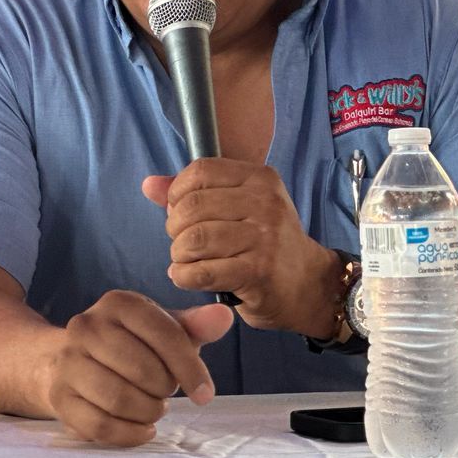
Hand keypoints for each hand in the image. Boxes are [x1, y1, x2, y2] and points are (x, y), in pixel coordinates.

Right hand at [46, 290, 231, 446]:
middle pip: (144, 371)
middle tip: (165, 393)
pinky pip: (100, 426)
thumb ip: (195, 326)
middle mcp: (86, 325)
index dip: (191, 369)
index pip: (165, 335)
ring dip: (148, 413)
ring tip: (154, 408)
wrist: (68, 359)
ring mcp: (68, 361)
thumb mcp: (162, 329)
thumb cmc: (129, 344)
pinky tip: (142, 428)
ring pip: (120, 400)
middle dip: (165, 391)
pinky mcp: (58, 396)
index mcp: (118, 303)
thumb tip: (225, 316)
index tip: (205, 394)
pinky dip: (129, 435)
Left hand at [144, 159, 340, 337]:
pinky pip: (201, 272)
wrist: (309, 285)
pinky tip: (188, 277)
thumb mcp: (238, 208)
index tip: (179, 212)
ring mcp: (264, 238)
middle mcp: (265, 203)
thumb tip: (149, 184)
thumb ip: (192, 194)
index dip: (177, 193)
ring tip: (185, 261)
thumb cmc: (265, 244)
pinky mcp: (258, 272)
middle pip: (192, 206)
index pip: (201, 171)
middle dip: (175, 228)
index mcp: (259, 178)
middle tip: (182, 243)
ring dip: (179, 255)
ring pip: (194, 239)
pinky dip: (184, 277)